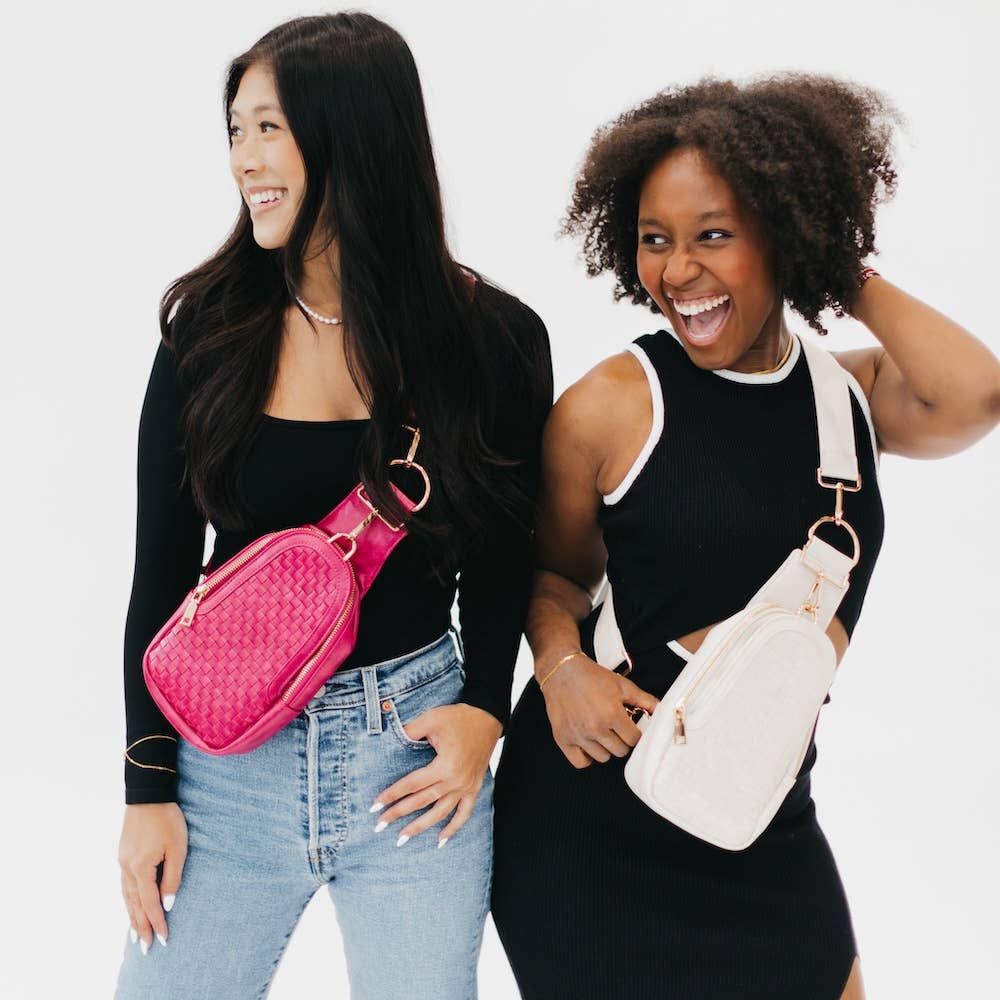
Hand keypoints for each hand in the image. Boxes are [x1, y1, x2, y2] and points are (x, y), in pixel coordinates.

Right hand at [118, 802, 187, 952]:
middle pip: (133, 905)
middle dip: (140, 927)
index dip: (157, 922)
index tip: (163, 940)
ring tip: (135, 934)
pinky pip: (124, 885)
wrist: (147, 794)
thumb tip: (168, 904)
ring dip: (132, 916)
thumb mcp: (177, 848)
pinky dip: (127, 900)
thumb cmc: (167, 819)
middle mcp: (127, 869)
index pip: (149, 904)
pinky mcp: (123, 854)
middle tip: (145, 948)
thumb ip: (172, 878)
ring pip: (126, 897)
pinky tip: (130, 905)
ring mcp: (122, 862)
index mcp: (140, 869)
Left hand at [372, 703, 501, 846]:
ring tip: (402, 839)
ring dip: (420, 827)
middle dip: (398, 814)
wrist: (488, 718)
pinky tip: (440, 840)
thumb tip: (391, 738)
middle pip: (421, 801)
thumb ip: (410, 731)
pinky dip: (453, 828)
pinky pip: (464, 814)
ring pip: (440, 813)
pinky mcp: (474, 788)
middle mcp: (455, 781)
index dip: (392, 795)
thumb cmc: (460, 717)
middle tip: (379, 825)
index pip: (411, 785)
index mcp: (444, 766)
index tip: (375, 806)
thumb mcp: (432, 719)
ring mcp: (465, 787)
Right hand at [540, 654, 658, 767]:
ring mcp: (578, 735)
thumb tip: (662, 712)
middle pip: (620, 751)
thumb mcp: (622, 685)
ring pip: (602, 758)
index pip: (634, 740)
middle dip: (621, 740)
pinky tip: (589, 743)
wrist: (562, 671)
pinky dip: (587, 756)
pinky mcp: (563, 738)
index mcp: (611, 714)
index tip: (629, 726)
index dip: (633, 732)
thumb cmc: (592, 677)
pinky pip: (581, 762)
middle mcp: (594, 727)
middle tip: (615, 728)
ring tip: (601, 731)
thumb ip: (644, 700)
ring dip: (605, 747)